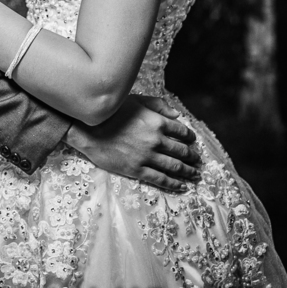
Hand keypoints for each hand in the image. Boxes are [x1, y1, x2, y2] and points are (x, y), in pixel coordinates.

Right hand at [64, 95, 202, 192]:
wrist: (88, 130)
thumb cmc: (111, 113)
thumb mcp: (135, 101)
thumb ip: (157, 106)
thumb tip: (177, 115)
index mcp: (157, 122)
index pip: (181, 131)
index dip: (190, 137)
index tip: (192, 141)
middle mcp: (155, 140)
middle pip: (181, 151)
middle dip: (192, 156)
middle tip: (198, 160)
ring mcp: (147, 157)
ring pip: (174, 167)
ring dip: (188, 171)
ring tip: (195, 174)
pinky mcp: (137, 170)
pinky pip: (160, 179)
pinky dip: (174, 184)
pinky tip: (182, 186)